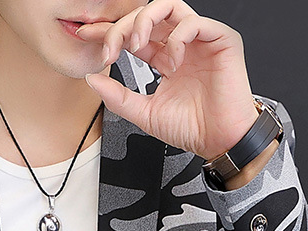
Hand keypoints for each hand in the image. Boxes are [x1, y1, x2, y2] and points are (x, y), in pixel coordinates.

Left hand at [78, 0, 258, 160]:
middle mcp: (181, 45)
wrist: (219, 141)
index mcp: (164, 58)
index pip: (134, 35)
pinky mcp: (221, 39)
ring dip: (145, 21)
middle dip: (123, 26)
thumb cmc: (191, 128)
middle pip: (147, 16)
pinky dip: (176, 38)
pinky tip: (172, 62)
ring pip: (169, 7)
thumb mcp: (144, 114)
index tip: (87, 36)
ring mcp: (200, 40)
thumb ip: (118, 97)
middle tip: (109, 47)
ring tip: (136, 46)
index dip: (110, 32)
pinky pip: (194, 22)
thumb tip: (92, 79)